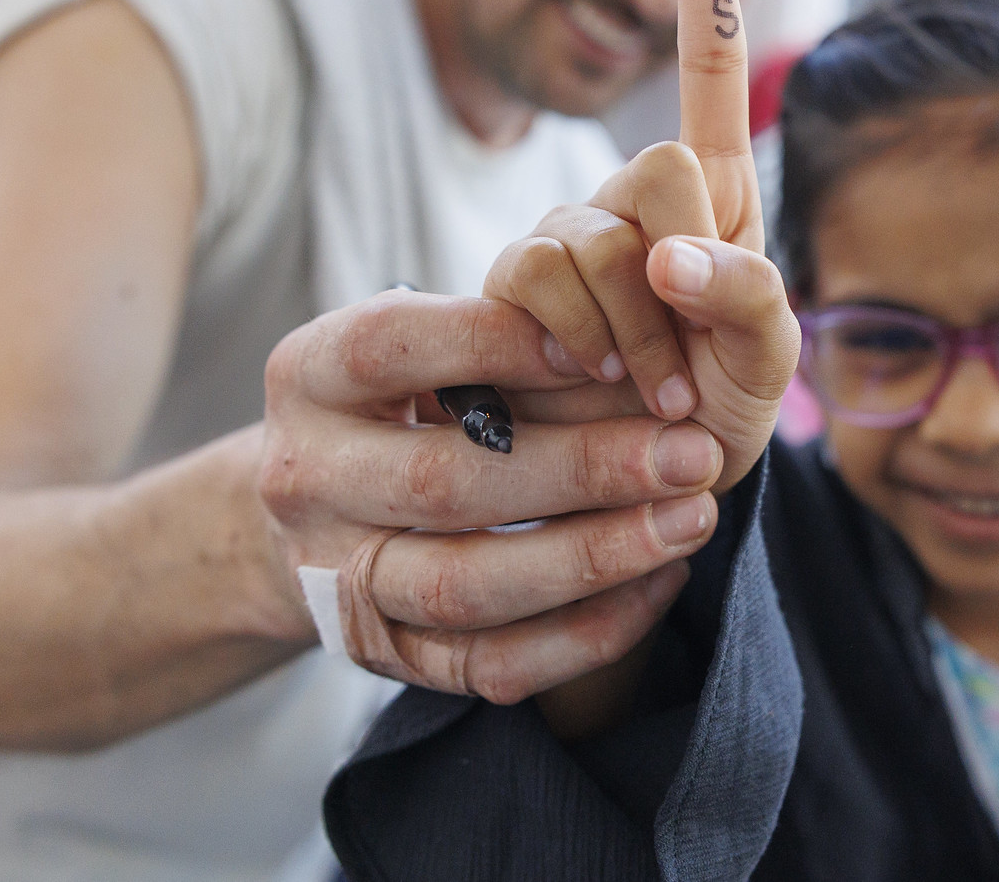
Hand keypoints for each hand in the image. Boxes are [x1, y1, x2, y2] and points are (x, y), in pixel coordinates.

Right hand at [257, 291, 729, 702]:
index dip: (500, 346)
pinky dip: (584, 634)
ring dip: (594, 558)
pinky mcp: (381, 655)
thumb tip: (620, 344)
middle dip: (583, 470)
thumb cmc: (402, 400)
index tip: (616, 350)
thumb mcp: (418, 344)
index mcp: (310, 375)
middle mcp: (305, 479)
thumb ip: (495, 333)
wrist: (315, 510)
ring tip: (691, 520)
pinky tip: (658, 584)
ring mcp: (334, 578)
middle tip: (694, 452)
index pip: (393, 347)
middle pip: (441, 482)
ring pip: (465, 587)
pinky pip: (488, 665)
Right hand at [486, 0, 797, 495]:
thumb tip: (669, 255)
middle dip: (678, 280)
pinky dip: (571, 341)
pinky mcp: (511, 286)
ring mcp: (565, 238)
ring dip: (625, 331)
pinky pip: (529, 280)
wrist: (637, 488)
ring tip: (646, 391)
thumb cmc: (718, 414)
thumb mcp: (768, 363)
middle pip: (654, 172)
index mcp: (713, 194)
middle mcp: (633, 201)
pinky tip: (585, 382)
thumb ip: (750, 297)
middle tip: (686, 369)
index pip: (707, 74)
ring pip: (584, 237)